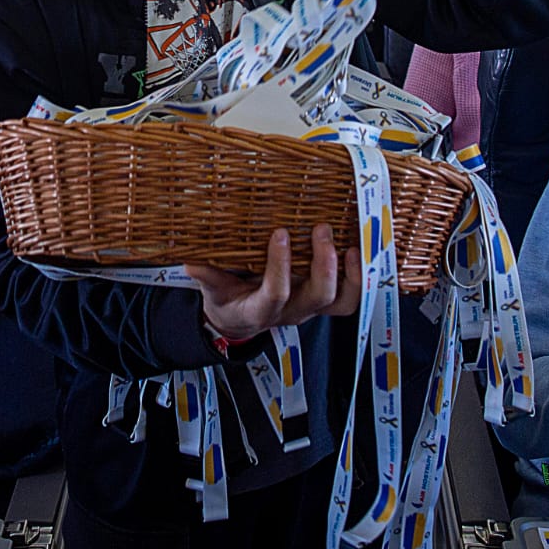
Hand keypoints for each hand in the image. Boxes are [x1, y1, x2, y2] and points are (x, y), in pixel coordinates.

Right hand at [184, 226, 362, 343]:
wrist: (240, 320)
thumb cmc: (228, 300)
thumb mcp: (212, 292)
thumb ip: (207, 278)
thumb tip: (192, 263)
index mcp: (261, 310)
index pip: (276, 293)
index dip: (280, 266)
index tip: (280, 234)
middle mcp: (292, 312)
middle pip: (318, 296)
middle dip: (324, 263)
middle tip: (320, 229)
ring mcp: (310, 307)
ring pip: (340, 301)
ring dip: (348, 273)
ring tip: (348, 245)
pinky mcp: (322, 300)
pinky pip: (348, 296)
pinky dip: (356, 276)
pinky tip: (355, 250)